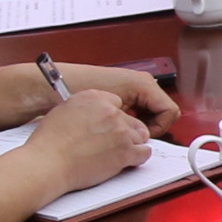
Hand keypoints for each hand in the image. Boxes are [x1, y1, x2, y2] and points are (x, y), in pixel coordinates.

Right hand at [19, 87, 152, 189]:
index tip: (110, 126)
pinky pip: (144, 152)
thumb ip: (83, 109)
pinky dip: (138, 158)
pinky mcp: (125, 151)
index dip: (113, 117)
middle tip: (114, 143)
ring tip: (117, 153)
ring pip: (140, 136)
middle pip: (131, 120)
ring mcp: (120, 131)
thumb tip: (91, 115)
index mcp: (94, 98)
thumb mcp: (62, 112)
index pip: (117, 103)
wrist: (47, 163)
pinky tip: (129, 161)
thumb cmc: (48, 143)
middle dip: (125, 132)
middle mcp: (110, 111)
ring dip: (131, 145)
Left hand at [58, 64, 178, 130]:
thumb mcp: (114, 113)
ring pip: (149, 113)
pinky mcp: (121, 92)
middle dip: (150, 127)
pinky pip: (136, 110)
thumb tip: (144, 138)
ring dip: (139, 124)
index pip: (170, 112)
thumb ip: (136, 125)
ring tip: (121, 132)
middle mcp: (141, 83)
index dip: (159, 128)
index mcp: (144, 83)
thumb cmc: (80, 92)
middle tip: (132, 137)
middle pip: (161, 112)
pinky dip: (128, 121)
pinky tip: (113, 126)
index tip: (143, 137)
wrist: (51, 88)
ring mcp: (131, 87)